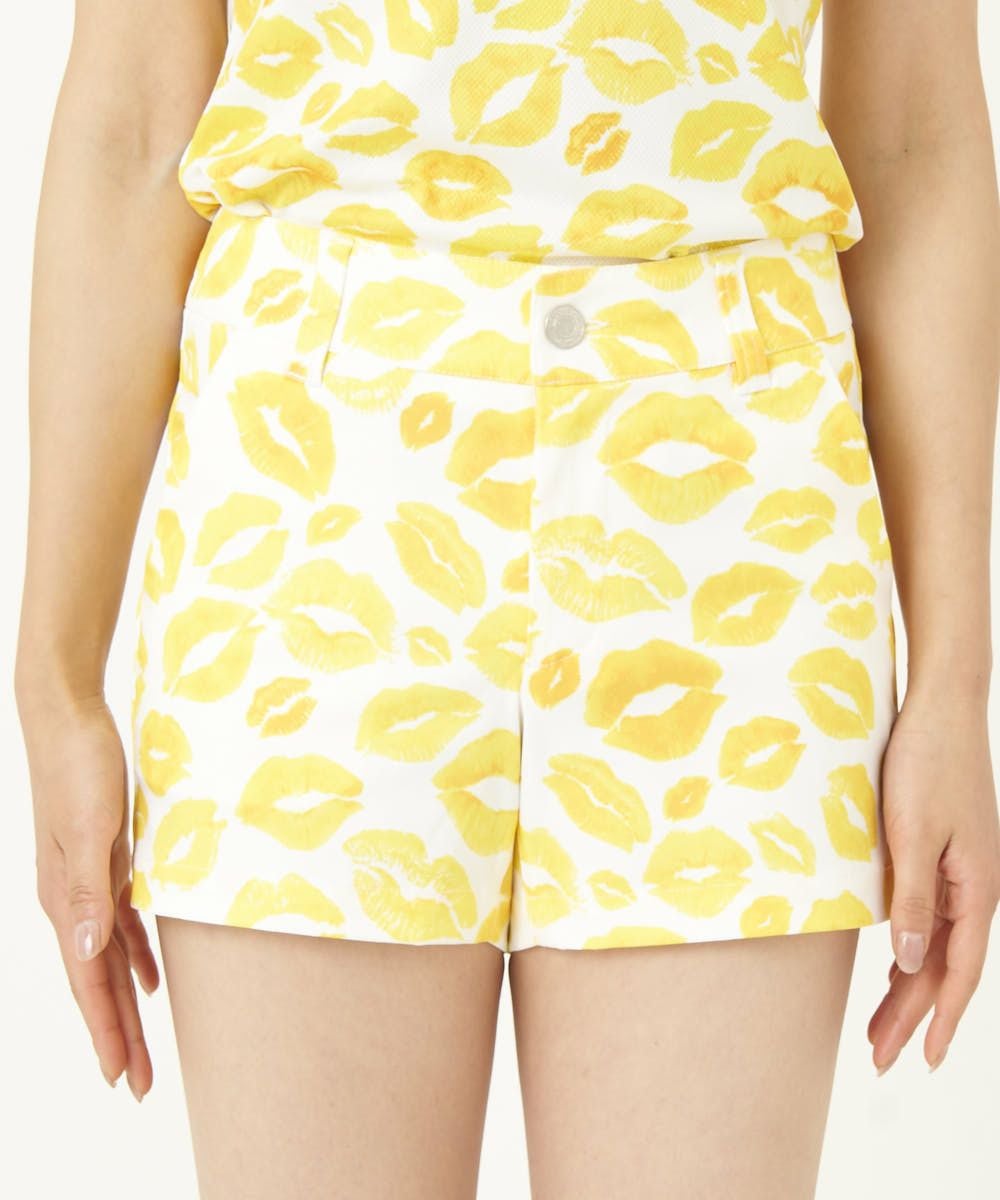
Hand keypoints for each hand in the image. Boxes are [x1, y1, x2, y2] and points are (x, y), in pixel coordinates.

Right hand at [18, 690, 158, 1099]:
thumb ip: (86, 889)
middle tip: (142, 1081)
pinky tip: (152, 977)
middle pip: (99, 981)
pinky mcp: (104, 861)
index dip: (108, 1029)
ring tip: (143, 1044)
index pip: (89, 980)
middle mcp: (71, 900)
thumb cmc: (79, 765)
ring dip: (127, 1003)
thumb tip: (87, 953)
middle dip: (119, 1032)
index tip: (125, 1076)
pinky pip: (120, 925)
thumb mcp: (90, 825)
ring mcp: (86, 881)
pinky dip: (136, 956)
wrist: (67, 716)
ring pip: (109, 959)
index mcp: (66, 899)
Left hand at [869, 692, 999, 1073]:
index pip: (959, 972)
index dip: (940, 1019)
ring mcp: (960, 872)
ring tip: (879, 1028)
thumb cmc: (926, 763)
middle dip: (913, 1015)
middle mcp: (973, 888)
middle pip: (943, 967)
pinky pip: (931, 918)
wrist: (942, 707)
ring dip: (908, 988)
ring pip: (936, 946)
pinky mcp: (943, 854)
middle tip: (881, 1059)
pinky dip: (912, 951)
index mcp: (975, 889)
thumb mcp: (912, 833)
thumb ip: (913, 900)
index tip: (923, 1060)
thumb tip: (911, 965)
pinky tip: (894, 966)